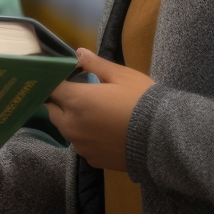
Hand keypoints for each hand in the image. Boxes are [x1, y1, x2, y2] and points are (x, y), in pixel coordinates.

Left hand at [45, 49, 153, 171]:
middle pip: (52, 110)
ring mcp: (80, 145)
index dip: (54, 81)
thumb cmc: (142, 101)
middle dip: (60, 101)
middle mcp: (71, 125)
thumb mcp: (121, 75)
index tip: (61, 77)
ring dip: (71, 120)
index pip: (50, 88)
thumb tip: (77, 53)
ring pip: (65, 129)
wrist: (163, 138)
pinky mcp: (91, 160)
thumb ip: (95, 64)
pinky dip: (86, 137)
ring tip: (93, 114)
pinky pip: (81, 145)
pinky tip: (104, 132)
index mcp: (75, 100)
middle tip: (77, 94)